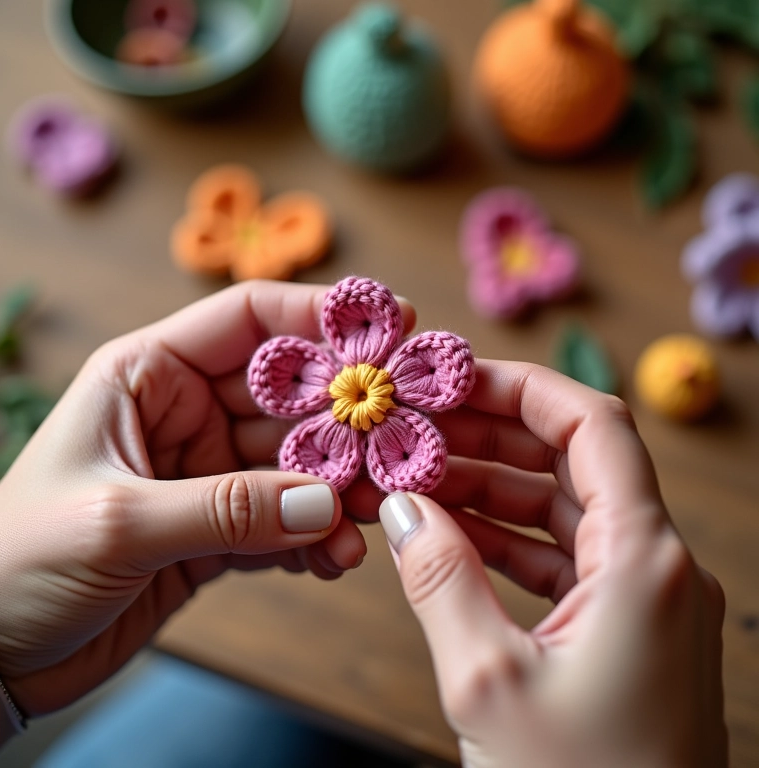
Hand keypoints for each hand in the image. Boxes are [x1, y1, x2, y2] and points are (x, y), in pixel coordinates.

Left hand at [0, 281, 413, 716]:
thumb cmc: (16, 564)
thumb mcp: (117, 522)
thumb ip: (225, 510)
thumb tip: (323, 504)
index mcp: (151, 375)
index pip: (249, 321)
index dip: (319, 316)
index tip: (388, 326)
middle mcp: (188, 414)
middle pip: (290, 397)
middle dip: (350, 416)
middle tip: (409, 434)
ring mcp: (210, 472)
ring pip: (299, 465)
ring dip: (343, 487)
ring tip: (379, 512)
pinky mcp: (221, 528)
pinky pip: (286, 522)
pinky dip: (316, 539)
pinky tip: (337, 559)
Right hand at [376, 361, 726, 767]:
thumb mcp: (488, 680)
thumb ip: (440, 577)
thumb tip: (401, 506)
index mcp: (645, 561)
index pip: (592, 425)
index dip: (521, 388)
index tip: (455, 377)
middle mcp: (656, 567)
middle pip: (571, 461)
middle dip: (491, 436)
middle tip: (419, 426)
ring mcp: (642, 599)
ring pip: (560, 509)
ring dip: (490, 489)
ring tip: (417, 477)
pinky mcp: (621, 631)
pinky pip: (559, 558)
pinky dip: (504, 540)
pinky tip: (447, 534)